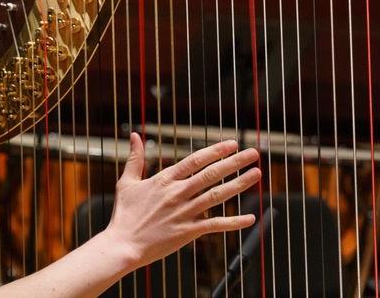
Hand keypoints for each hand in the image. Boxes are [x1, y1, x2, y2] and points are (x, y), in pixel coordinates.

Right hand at [103, 134, 259, 267]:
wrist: (123, 245)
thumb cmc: (124, 215)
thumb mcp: (127, 182)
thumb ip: (135, 158)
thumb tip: (134, 135)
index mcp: (165, 180)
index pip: (195, 160)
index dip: (215, 151)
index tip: (232, 144)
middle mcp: (177, 194)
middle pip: (211, 174)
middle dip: (235, 162)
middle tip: (253, 153)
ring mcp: (184, 212)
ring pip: (217, 196)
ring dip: (239, 184)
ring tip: (256, 175)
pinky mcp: (188, 232)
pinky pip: (215, 225)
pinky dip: (234, 222)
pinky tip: (250, 218)